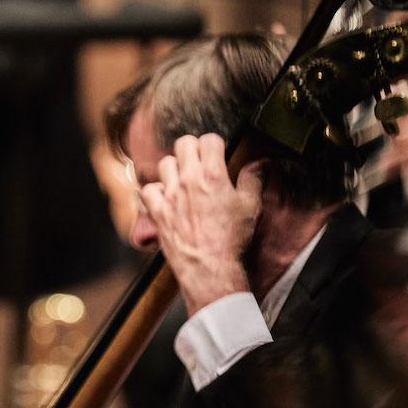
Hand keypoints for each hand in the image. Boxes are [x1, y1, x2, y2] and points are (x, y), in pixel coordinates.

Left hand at [140, 134, 263, 316]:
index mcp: (213, 174)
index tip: (217, 153)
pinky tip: (165, 197)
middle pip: (183, 143)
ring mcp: (170, 194)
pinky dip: (155, 191)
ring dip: (174, 168)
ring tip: (183, 179)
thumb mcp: (250, 207)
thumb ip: (253, 180)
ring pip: (165, 163)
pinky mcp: (157, 211)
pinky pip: (148, 189)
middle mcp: (188, 179)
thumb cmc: (231, 239)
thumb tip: (259, 164)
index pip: (209, 139)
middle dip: (193, 149)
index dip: (215, 145)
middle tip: (199, 161)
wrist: (209, 267)